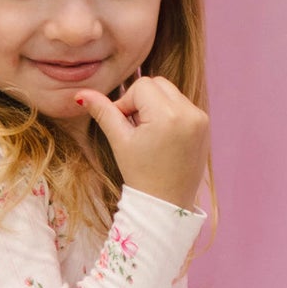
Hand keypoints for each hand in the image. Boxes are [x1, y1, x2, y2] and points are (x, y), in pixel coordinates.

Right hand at [75, 74, 209, 210]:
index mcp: (167, 115)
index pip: (142, 85)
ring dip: (156, 106)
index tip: (125, 126)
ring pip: (171, 93)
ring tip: (150, 134)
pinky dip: (170, 114)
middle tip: (136, 128)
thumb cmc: (140, 175)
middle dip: (143, 100)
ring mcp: (200, 118)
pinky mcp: (205, 125)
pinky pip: (183, 105)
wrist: (166, 204)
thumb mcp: (119, 141)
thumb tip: (81, 94)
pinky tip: (163, 138)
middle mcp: (189, 112)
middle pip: (158, 83)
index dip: (127, 102)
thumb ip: (103, 112)